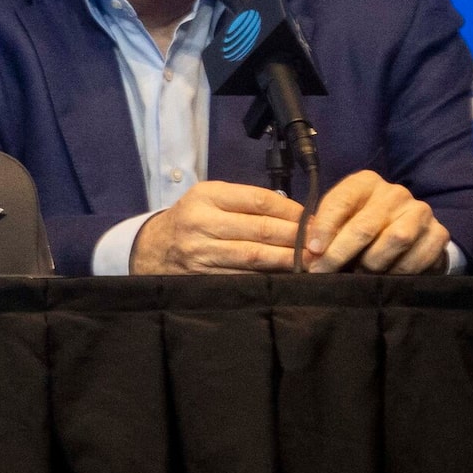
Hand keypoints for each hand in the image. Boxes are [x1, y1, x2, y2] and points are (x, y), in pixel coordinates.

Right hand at [129, 181, 306, 273]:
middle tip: (322, 243)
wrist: (151, 249)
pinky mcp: (201, 275)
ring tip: (312, 261)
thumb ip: (246, 203)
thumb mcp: (210, 200)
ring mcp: (199, 251)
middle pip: (259, 229)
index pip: (259, 200)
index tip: (314, 220)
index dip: (292, 212)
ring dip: (287, 259)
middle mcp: (200, 222)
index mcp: (206, 196)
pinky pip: (242, 275)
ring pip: (253, 255)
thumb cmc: (192, 220)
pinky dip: (268, 276)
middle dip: (295, 237)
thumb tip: (297, 216)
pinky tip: (286, 276)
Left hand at [300, 169, 450, 273]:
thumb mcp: (338, 222)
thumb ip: (320, 232)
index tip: (312, 251)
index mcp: (365, 183)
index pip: (340, 202)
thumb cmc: (360, 226)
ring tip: (359, 273)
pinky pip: (417, 257)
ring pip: (395, 240)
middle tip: (324, 272)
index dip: (323, 228)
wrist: (408, 234)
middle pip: (365, 226)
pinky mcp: (440, 233)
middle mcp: (395, 193)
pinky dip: (399, 272)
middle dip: (339, 253)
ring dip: (372, 264)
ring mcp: (420, 211)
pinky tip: (386, 277)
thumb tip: (308, 253)